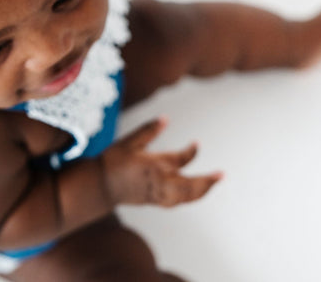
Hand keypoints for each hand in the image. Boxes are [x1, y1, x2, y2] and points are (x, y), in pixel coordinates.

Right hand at [101, 117, 221, 206]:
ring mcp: (157, 193)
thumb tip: (166, 118)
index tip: (196, 144)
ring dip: (201, 191)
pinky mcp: (153, 201)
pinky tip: (191, 193)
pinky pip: (176, 202)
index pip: (181, 159)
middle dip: (207, 181)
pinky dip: (188, 198)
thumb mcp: (129, 141)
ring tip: (211, 183)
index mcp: (154, 164)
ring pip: (185, 197)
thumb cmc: (112, 161)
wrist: (99, 185)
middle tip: (221, 175)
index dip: (192, 152)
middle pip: (190, 186)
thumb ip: (149, 130)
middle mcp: (159, 181)